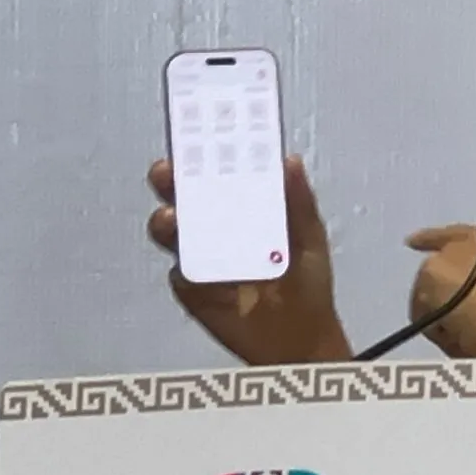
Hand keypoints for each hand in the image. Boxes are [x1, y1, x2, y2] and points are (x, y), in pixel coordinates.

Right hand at [147, 156, 350, 365]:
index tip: (194, 138)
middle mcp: (215, 228)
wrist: (302, 336)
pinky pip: (181, 275)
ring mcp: (201, 259)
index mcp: (242, 207)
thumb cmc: (307, 280)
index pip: (214, 174)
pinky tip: (197, 268)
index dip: (201, 155)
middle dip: (169, 182)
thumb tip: (290, 161)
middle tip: (167, 173)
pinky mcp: (193, 291)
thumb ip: (298, 201)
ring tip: (173, 219)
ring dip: (166, 222)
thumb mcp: (309, 236)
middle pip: (182, 198)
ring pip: (172, 233)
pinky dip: (186, 269)